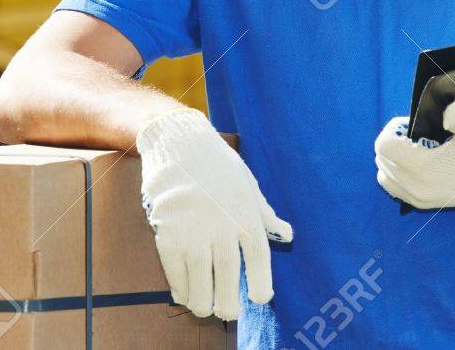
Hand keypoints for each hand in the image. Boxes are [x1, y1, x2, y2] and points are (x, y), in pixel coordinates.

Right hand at [136, 109, 291, 319]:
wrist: (176, 141)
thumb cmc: (216, 163)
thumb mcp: (247, 183)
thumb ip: (265, 213)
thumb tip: (287, 235)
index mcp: (244, 212)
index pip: (258, 256)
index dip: (260, 281)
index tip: (260, 298)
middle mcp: (220, 224)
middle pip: (227, 275)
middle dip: (228, 303)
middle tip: (227, 312)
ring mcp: (192, 229)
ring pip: (199, 281)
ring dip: (202, 302)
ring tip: (204, 308)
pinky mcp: (166, 232)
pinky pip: (174, 270)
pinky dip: (180, 287)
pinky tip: (184, 292)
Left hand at [374, 99, 454, 209]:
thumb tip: (446, 112)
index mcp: (426, 169)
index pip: (385, 146)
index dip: (393, 129)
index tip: (410, 123)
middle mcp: (419, 189)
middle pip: (382, 160)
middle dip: (393, 142)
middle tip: (414, 133)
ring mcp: (422, 200)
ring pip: (385, 176)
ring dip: (393, 158)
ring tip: (415, 147)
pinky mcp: (426, 205)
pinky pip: (396, 189)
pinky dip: (397, 173)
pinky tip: (416, 161)